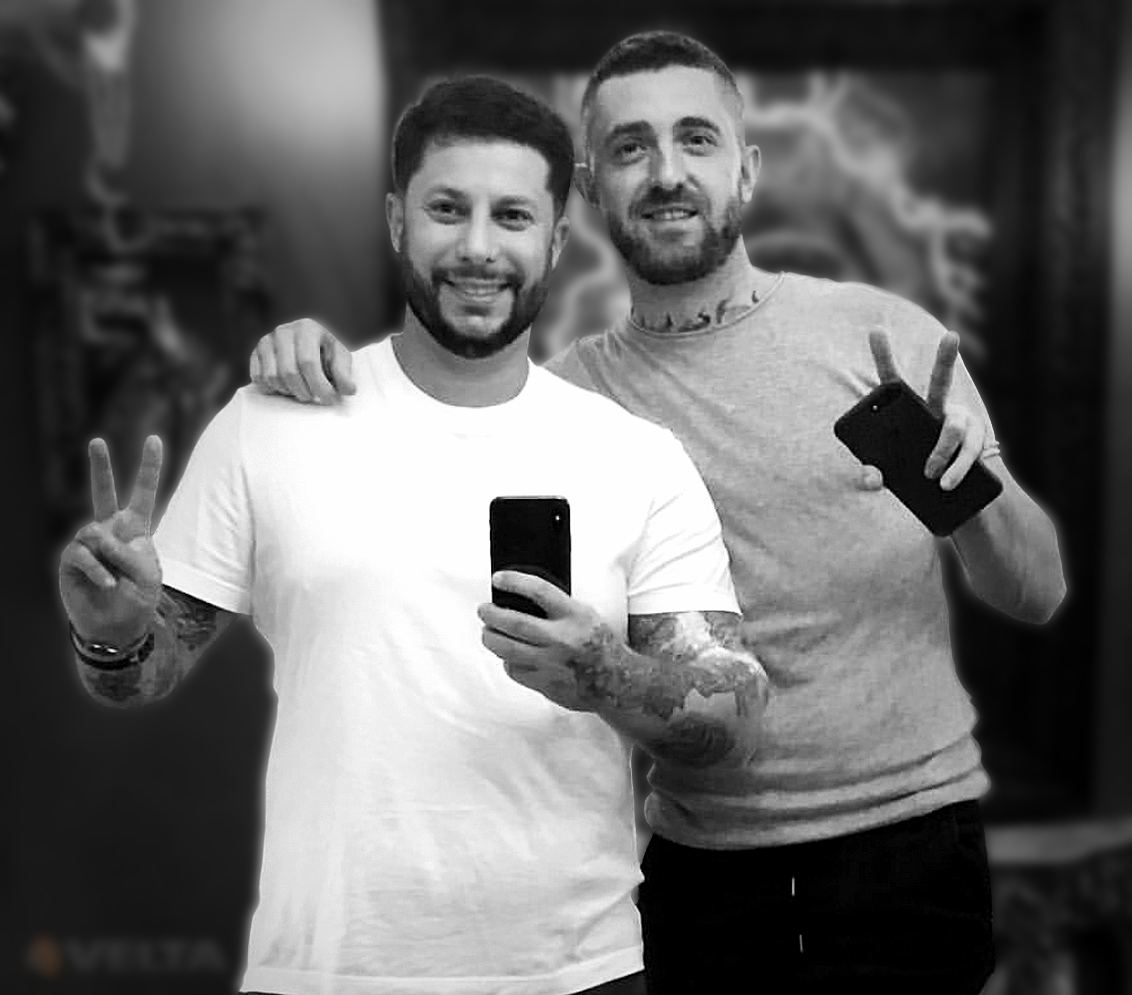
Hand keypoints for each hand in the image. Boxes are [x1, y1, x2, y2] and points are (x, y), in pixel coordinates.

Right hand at [59, 436, 163, 646]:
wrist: (117, 626)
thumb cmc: (137, 596)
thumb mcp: (145, 571)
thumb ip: (127, 548)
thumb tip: (95, 535)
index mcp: (135, 528)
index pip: (143, 493)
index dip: (148, 467)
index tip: (154, 439)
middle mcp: (109, 530)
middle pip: (103, 493)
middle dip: (100, 466)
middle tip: (97, 440)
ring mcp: (88, 543)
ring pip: (94, 532)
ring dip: (110, 556)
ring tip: (116, 579)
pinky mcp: (71, 559)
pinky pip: (83, 554)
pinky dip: (98, 570)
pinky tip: (107, 585)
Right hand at [249, 318, 355, 403]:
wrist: (308, 345)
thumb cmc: (326, 352)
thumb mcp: (341, 358)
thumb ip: (344, 373)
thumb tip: (349, 390)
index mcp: (307, 328)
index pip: (308, 362)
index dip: (319, 385)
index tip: (329, 399)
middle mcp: (283, 331)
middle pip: (289, 372)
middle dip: (304, 391)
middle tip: (314, 398)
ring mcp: (266, 341)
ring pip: (272, 377)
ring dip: (289, 391)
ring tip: (302, 391)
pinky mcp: (254, 353)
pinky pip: (258, 378)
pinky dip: (272, 389)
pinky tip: (286, 387)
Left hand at [477, 571, 614, 712]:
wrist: (617, 681)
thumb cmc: (598, 643)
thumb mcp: (585, 615)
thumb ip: (558, 607)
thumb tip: (521, 596)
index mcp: (576, 616)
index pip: (540, 591)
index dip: (515, 581)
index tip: (498, 578)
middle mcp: (563, 639)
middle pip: (515, 623)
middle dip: (492, 614)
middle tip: (483, 609)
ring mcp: (553, 664)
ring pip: (508, 649)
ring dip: (491, 638)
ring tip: (487, 632)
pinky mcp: (546, 684)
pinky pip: (515, 670)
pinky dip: (507, 660)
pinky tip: (509, 655)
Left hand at [862, 327, 985, 491]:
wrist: (948, 492)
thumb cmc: (913, 474)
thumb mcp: (890, 476)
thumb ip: (874, 475)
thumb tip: (869, 479)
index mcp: (907, 409)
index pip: (892, 380)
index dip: (883, 355)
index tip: (876, 329)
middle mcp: (936, 407)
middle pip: (940, 381)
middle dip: (945, 358)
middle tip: (952, 335)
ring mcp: (961, 420)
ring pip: (954, 428)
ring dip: (941, 453)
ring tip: (931, 478)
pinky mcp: (978, 440)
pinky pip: (970, 452)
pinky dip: (957, 470)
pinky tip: (948, 484)